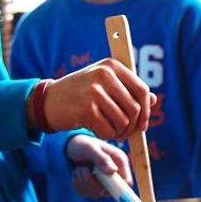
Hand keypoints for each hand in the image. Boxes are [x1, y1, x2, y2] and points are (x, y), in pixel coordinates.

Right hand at [38, 58, 154, 139]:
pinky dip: (106, 135)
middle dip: (132, 126)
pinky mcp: (86, 109)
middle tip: (123, 133)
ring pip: (123, 122)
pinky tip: (97, 131)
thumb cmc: (80, 94)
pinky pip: (108, 130)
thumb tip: (153, 99)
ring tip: (108, 130)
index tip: (142, 124)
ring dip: (118, 132)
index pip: (142, 90)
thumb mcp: (104, 85)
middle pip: (135, 108)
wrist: (47, 101)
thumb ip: (128, 90)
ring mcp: (94, 91)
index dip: (146, 110)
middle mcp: (104, 75)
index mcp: (111, 66)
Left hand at [66, 135, 131, 198]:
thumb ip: (102, 158)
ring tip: (79, 167)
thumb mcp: (90, 148)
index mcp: (119, 161)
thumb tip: (113, 171)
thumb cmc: (82, 144)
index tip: (102, 187)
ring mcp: (104, 181)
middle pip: (109, 192)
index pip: (127, 182)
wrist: (71, 146)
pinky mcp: (93, 186)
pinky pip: (85, 193)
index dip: (118, 188)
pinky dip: (77, 184)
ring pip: (95, 193)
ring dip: (82, 181)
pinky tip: (77, 173)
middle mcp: (114, 173)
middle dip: (92, 183)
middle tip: (82, 168)